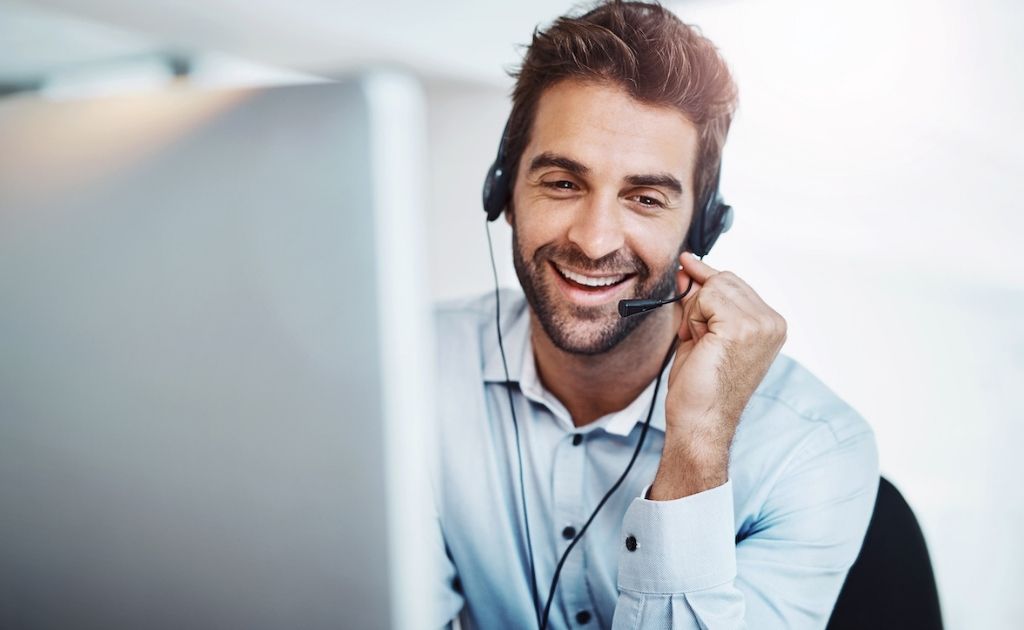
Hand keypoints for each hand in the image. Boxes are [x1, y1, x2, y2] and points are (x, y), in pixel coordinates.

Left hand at [649, 253, 786, 499]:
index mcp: (771, 325)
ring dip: (694, 313)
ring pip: (713, 286)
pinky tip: (699, 343)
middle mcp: (773, 322)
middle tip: (695, 335)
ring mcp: (761, 324)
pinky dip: (693, 318)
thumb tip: (688, 265)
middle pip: (724, 280)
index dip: (706, 279)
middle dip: (698, 302)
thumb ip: (699, 299)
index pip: (735, 283)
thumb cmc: (699, 385)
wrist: (698, 420)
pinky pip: (705, 297)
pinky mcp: (742, 327)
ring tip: (700, 344)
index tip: (687, 264)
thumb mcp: (700, 331)